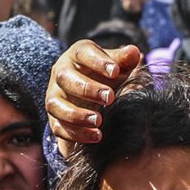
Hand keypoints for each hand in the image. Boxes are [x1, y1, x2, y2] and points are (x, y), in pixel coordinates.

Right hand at [45, 40, 142, 156]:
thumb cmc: (106, 77)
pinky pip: (58, 127)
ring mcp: (54, 97)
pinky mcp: (54, 119)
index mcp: (76, 55)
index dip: (98, 61)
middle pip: (65, 77)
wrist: (93, 101)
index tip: (116, 71)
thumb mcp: (118, 68)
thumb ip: (126, 60)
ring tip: (98, 121)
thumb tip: (134, 52)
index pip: (82, 52)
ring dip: (77, 114)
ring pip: (56, 104)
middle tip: (110, 98)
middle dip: (87, 88)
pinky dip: (76, 133)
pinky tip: (96, 136)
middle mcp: (61, 74)